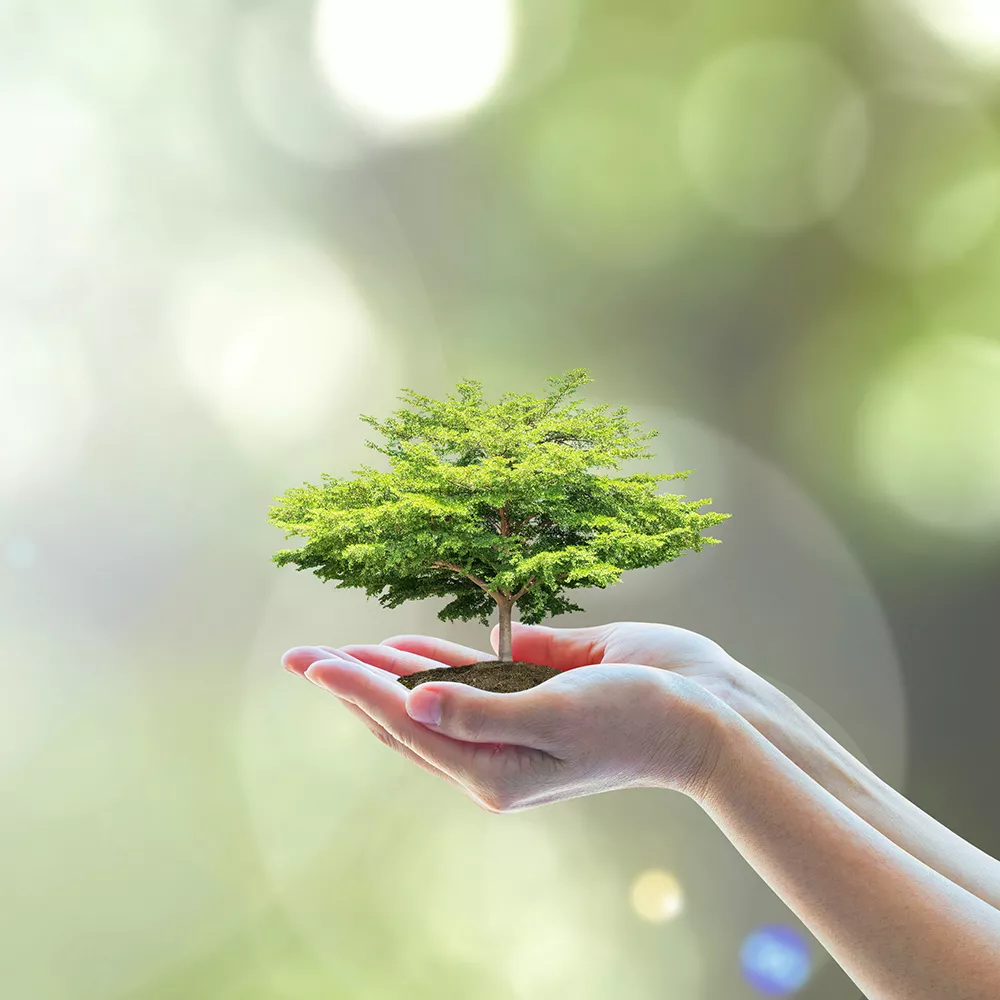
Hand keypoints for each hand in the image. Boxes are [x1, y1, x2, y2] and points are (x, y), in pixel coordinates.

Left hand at [281, 627, 723, 812]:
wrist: (705, 714)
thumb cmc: (636, 719)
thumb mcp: (557, 718)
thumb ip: (483, 712)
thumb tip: (413, 702)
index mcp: (493, 768)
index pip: (406, 722)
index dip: (355, 688)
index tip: (312, 661)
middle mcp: (494, 749)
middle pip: (405, 714)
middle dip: (354, 682)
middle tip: (303, 658)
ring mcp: (512, 719)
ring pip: (432, 694)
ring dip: (387, 669)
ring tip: (343, 649)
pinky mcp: (533, 689)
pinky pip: (471, 675)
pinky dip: (436, 660)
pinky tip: (406, 647)